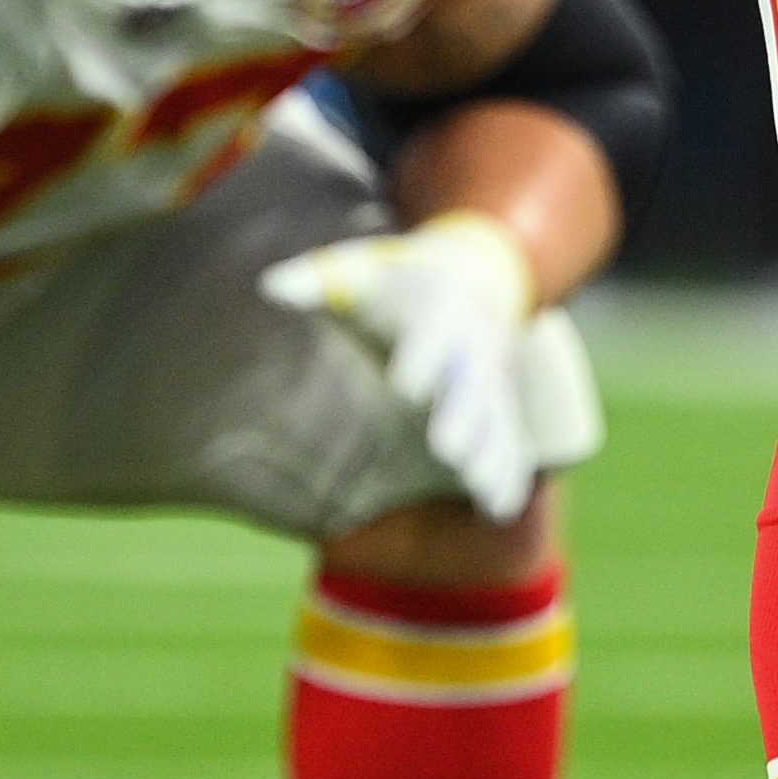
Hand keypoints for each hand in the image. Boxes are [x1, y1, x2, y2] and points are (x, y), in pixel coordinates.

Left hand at [265, 208, 544, 522]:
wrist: (469, 279)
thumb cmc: (396, 285)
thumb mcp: (360, 272)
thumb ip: (319, 281)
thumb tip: (271, 289)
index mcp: (439, 307)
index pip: (434, 331)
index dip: (423, 355)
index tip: (404, 386)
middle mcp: (471, 346)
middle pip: (470, 382)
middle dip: (461, 415)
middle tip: (446, 449)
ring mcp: (488, 380)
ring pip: (494, 417)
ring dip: (491, 452)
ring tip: (482, 487)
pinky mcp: (494, 407)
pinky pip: (506, 440)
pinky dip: (505, 471)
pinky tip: (498, 506)